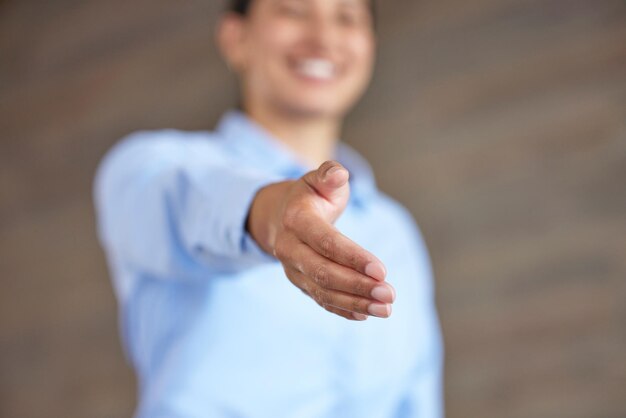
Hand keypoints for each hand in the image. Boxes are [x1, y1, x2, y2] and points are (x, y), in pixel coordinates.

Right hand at [247, 160, 394, 320]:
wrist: (281, 216)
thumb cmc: (311, 195)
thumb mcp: (318, 179)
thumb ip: (329, 174)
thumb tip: (339, 174)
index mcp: (296, 220)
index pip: (326, 242)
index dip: (353, 257)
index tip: (382, 270)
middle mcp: (290, 248)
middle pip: (323, 272)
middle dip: (358, 285)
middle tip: (390, 294)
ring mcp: (293, 269)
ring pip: (323, 292)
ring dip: (355, 303)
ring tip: (386, 309)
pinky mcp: (301, 283)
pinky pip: (321, 300)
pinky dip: (344, 309)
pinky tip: (367, 314)